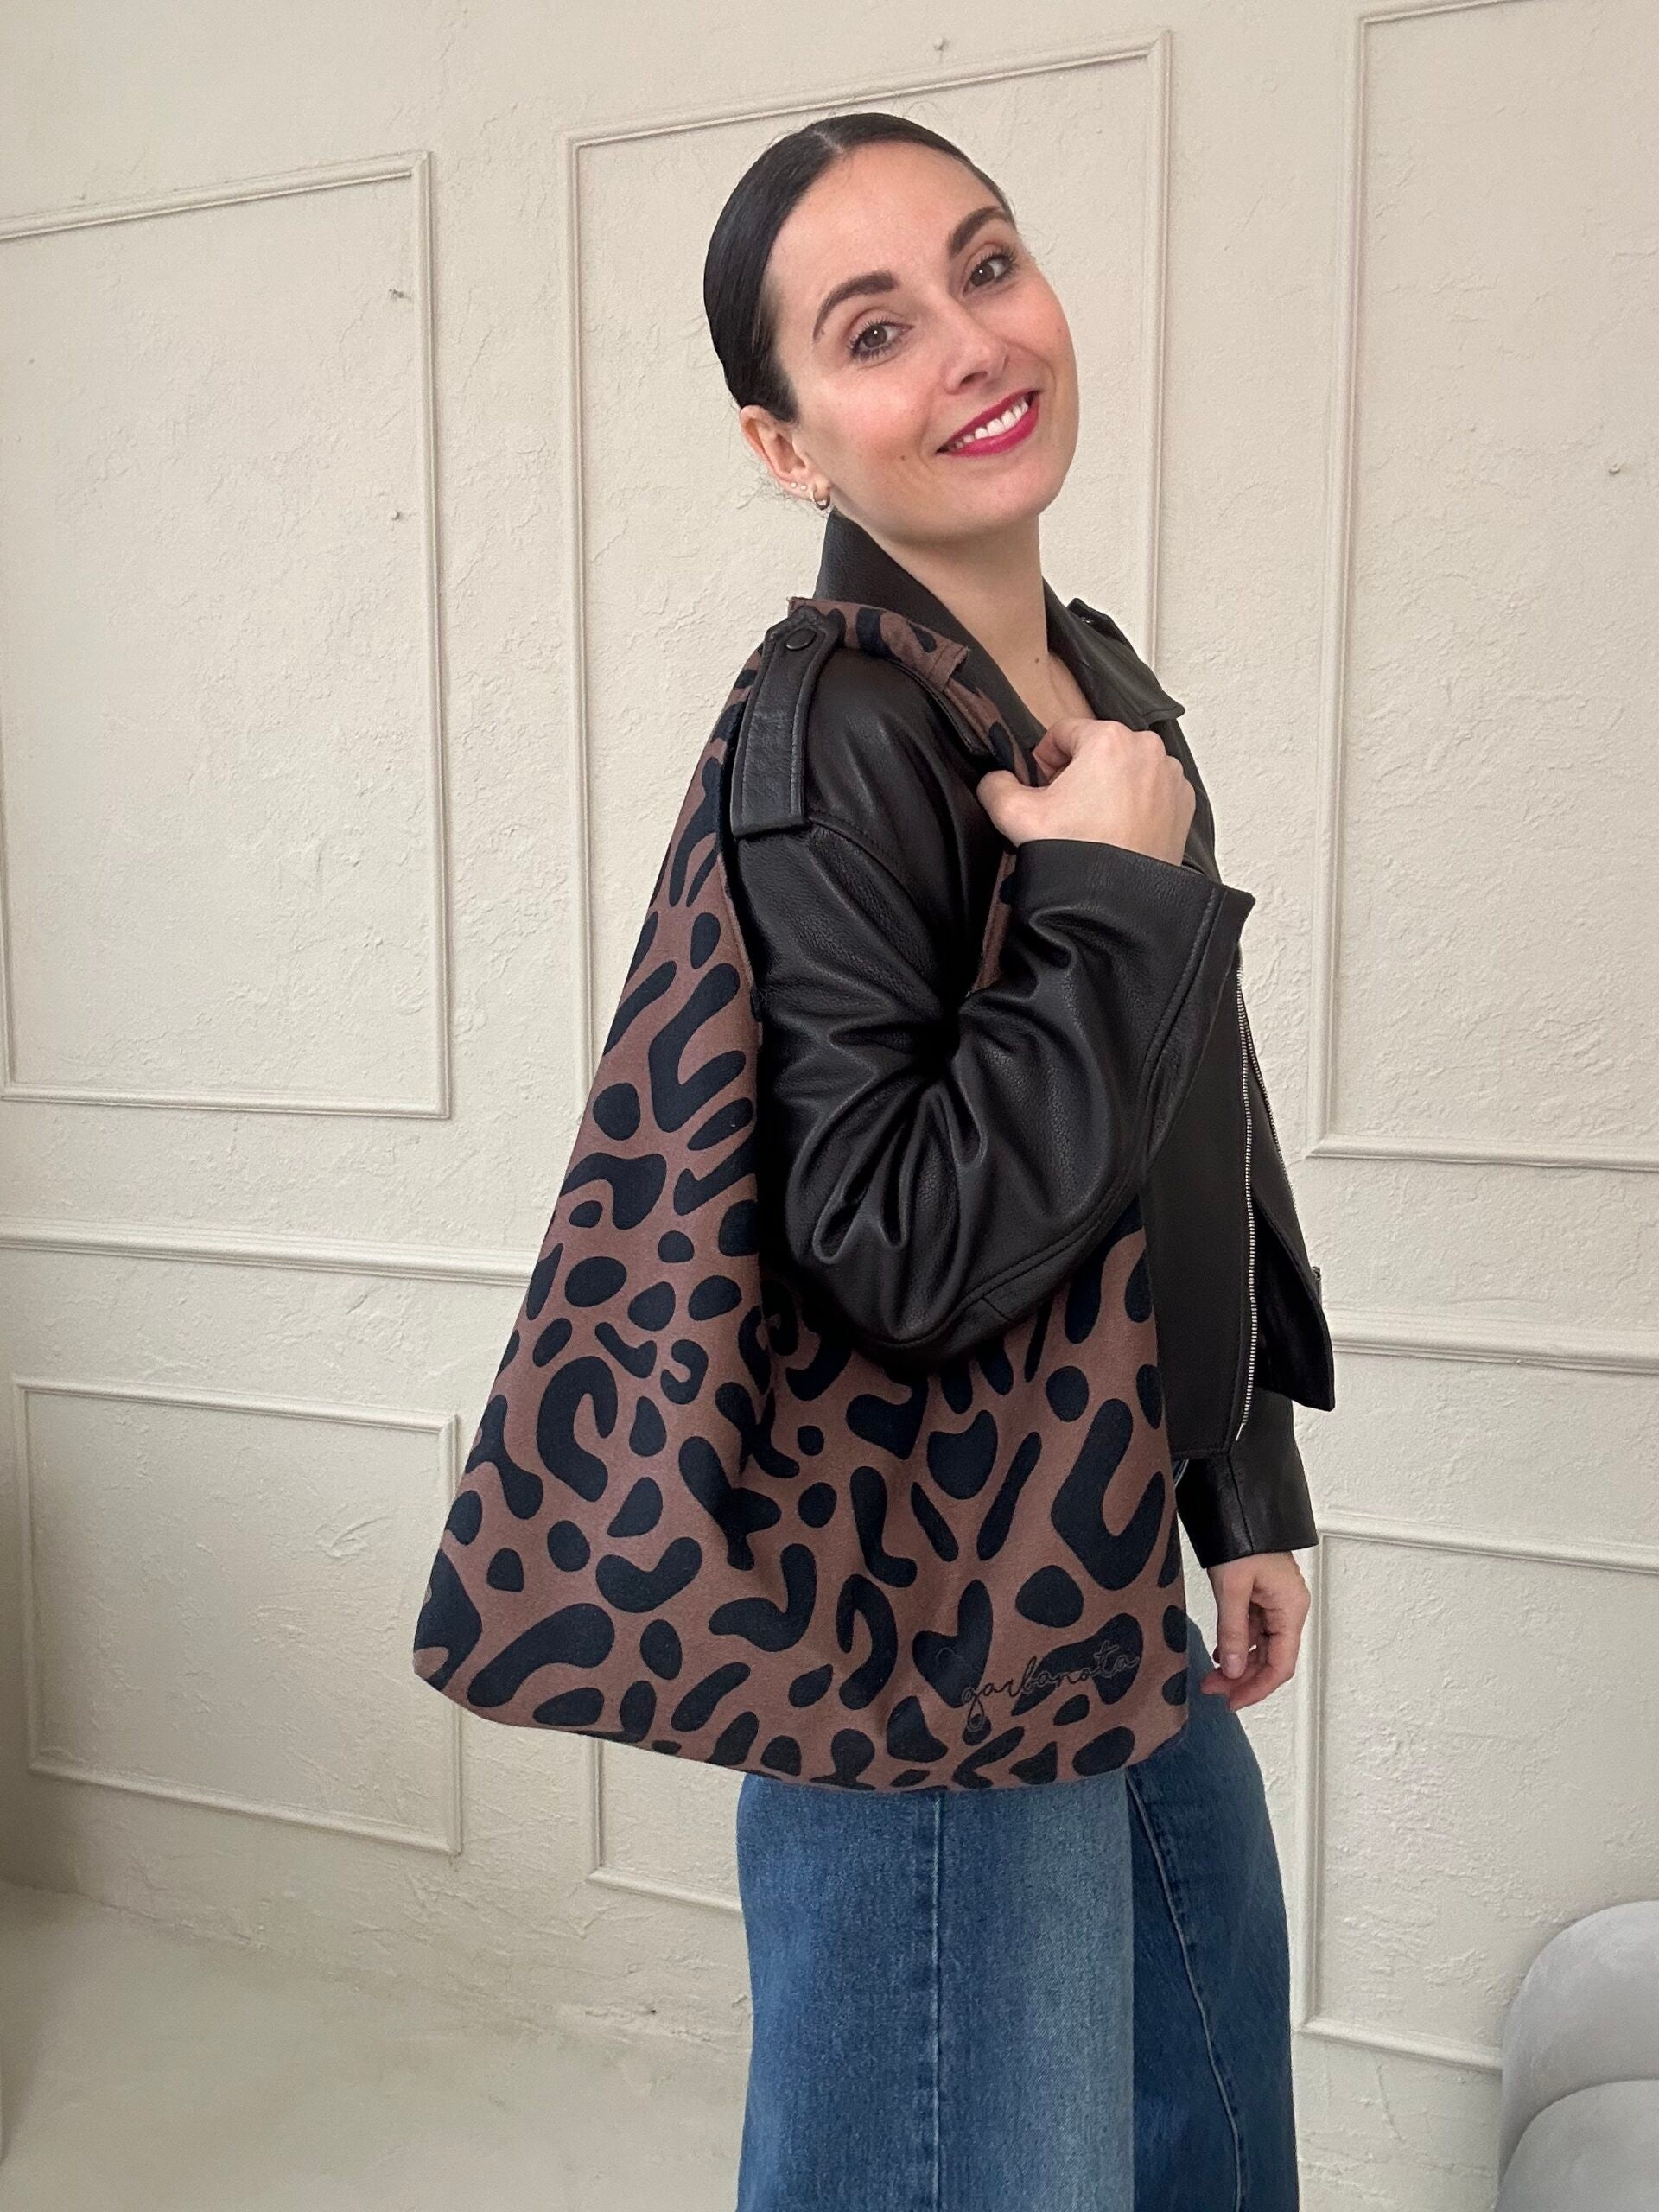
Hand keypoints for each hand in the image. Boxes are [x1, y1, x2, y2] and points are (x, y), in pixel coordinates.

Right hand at [975, 717, 1195, 866]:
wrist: (1116, 903)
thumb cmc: (1078, 856)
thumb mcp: (1015, 815)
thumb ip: (996, 785)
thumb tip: (995, 780)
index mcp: (1109, 739)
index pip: (1063, 732)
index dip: (1044, 759)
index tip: (1041, 786)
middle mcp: (1147, 750)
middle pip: (1098, 749)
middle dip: (1077, 774)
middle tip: (1064, 810)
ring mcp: (1170, 778)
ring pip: (1126, 769)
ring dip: (1107, 787)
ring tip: (1092, 824)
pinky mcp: (1183, 804)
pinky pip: (1150, 791)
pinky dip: (1134, 804)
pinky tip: (1117, 832)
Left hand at [1197, 1551, 1309, 1711]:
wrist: (1238, 1506)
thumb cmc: (1243, 1536)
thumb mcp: (1232, 1588)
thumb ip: (1231, 1631)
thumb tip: (1232, 1670)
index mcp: (1291, 1608)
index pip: (1280, 1665)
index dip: (1257, 1689)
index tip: (1233, 1701)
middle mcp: (1288, 1608)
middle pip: (1271, 1659)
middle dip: (1243, 1679)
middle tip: (1213, 1689)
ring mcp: (1275, 1603)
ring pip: (1260, 1647)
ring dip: (1237, 1664)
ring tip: (1211, 1675)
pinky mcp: (1261, 1596)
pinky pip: (1253, 1630)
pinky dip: (1236, 1644)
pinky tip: (1219, 1653)